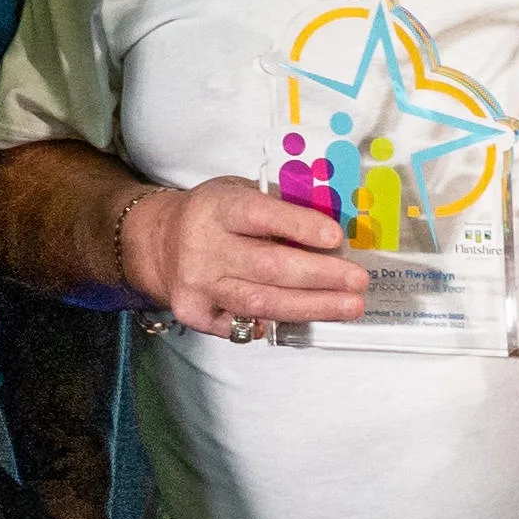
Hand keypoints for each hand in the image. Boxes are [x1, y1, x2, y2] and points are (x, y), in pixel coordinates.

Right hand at [121, 175, 369, 340]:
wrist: (160, 242)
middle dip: (320, 276)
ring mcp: (197, 284)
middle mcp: (203, 247)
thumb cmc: (217, 215)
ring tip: (349, 306)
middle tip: (358, 281)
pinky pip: (243, 325)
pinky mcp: (194, 312)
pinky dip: (277, 323)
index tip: (336, 239)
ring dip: (311, 306)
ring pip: (261, 303)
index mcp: (218, 207)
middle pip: (268, 266)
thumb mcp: (243, 193)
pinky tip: (306, 318)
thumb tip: (337, 229)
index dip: (299, 227)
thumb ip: (283, 206)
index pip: (261, 215)